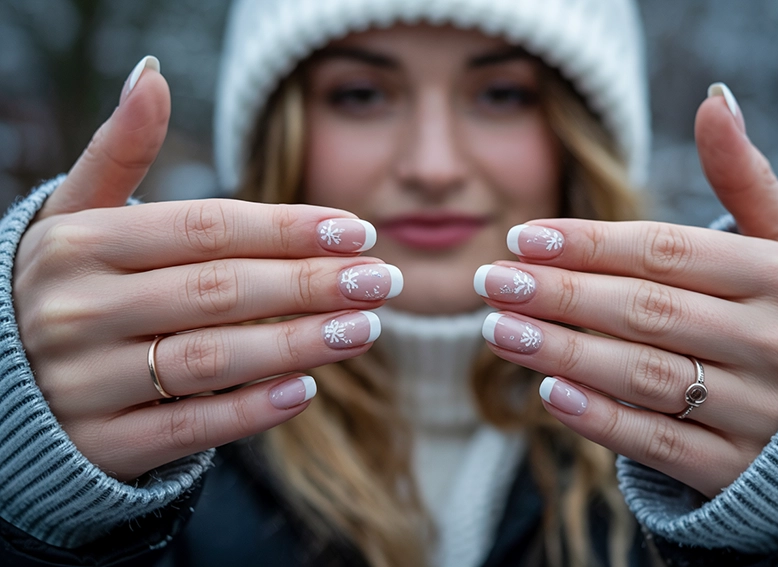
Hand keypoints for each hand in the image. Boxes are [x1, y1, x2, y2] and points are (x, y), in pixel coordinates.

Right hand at [12, 58, 396, 480]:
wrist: (8, 384)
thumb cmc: (71, 285)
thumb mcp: (78, 215)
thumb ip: (119, 151)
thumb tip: (152, 74)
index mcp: (81, 243)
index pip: (207, 229)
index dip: (290, 228)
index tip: (359, 231)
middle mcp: (78, 310)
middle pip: (220, 291)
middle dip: (312, 284)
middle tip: (382, 281)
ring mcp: (85, 382)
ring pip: (210, 358)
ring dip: (298, 344)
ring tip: (365, 331)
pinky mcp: (101, 445)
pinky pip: (186, 428)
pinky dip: (249, 409)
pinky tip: (305, 391)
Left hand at [476, 86, 777, 496]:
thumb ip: (744, 178)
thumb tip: (713, 100)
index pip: (664, 254)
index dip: (587, 244)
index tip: (520, 237)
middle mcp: (775, 342)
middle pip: (644, 310)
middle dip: (558, 294)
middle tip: (488, 282)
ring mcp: (760, 411)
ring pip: (642, 374)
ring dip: (561, 352)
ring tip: (498, 331)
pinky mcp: (739, 469)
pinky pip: (660, 443)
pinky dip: (601, 421)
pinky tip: (548, 394)